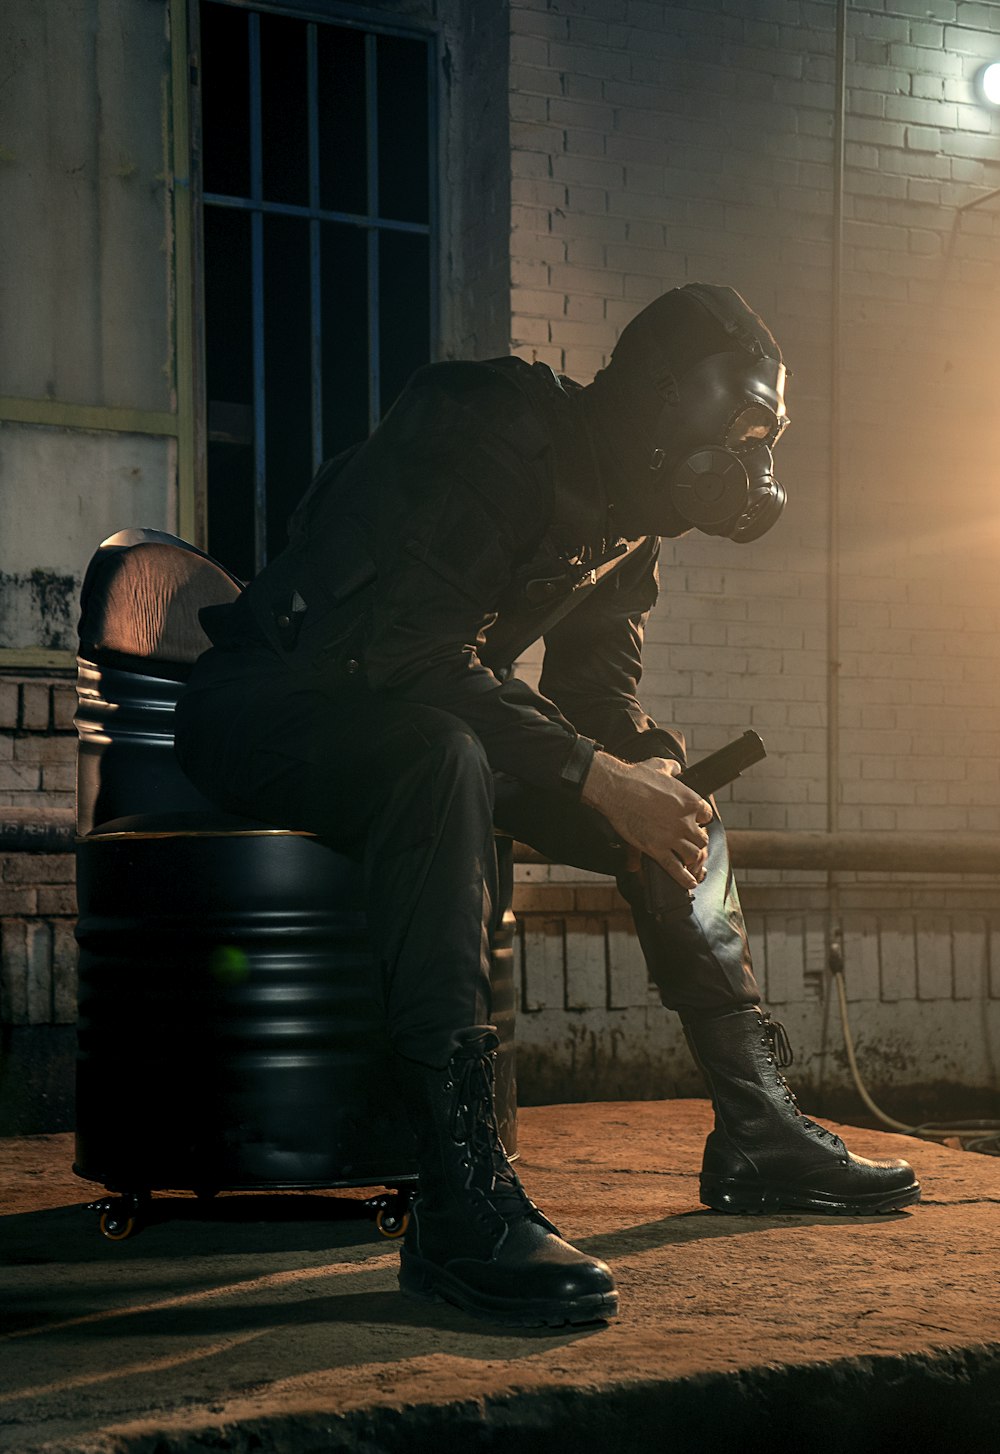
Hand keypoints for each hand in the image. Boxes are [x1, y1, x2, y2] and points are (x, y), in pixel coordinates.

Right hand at [581, 753, 712, 890]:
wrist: (615, 789)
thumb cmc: (636, 776)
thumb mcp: (660, 765)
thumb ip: (673, 769)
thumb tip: (677, 769)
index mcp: (690, 801)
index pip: (707, 816)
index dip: (700, 820)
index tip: (693, 821)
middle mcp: (685, 822)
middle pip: (702, 839)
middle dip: (696, 841)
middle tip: (687, 841)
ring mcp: (672, 838)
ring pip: (694, 856)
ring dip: (692, 859)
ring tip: (688, 860)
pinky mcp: (656, 849)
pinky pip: (676, 869)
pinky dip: (684, 879)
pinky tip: (689, 882)